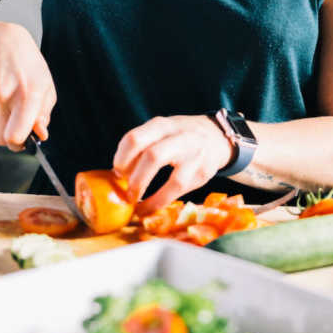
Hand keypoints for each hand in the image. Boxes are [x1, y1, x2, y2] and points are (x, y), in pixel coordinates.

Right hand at [0, 22, 56, 151]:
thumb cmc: (27, 65)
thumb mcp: (45, 85)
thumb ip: (44, 114)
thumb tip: (40, 135)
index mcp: (28, 93)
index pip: (15, 135)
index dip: (19, 144)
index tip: (24, 142)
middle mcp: (5, 94)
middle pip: (1, 138)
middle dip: (9, 136)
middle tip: (17, 124)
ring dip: (1, 118)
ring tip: (8, 97)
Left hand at [112, 114, 233, 214]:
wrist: (217, 136)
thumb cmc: (179, 137)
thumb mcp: (162, 131)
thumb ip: (143, 145)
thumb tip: (116, 174)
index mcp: (162, 125)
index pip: (134, 138)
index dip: (121, 159)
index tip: (117, 173)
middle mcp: (180, 137)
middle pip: (152, 156)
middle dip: (136, 179)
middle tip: (126, 192)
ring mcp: (195, 155)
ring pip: (173, 178)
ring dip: (154, 196)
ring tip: (136, 204)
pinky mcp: (203, 172)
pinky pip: (180, 191)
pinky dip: (161, 202)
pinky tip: (150, 207)